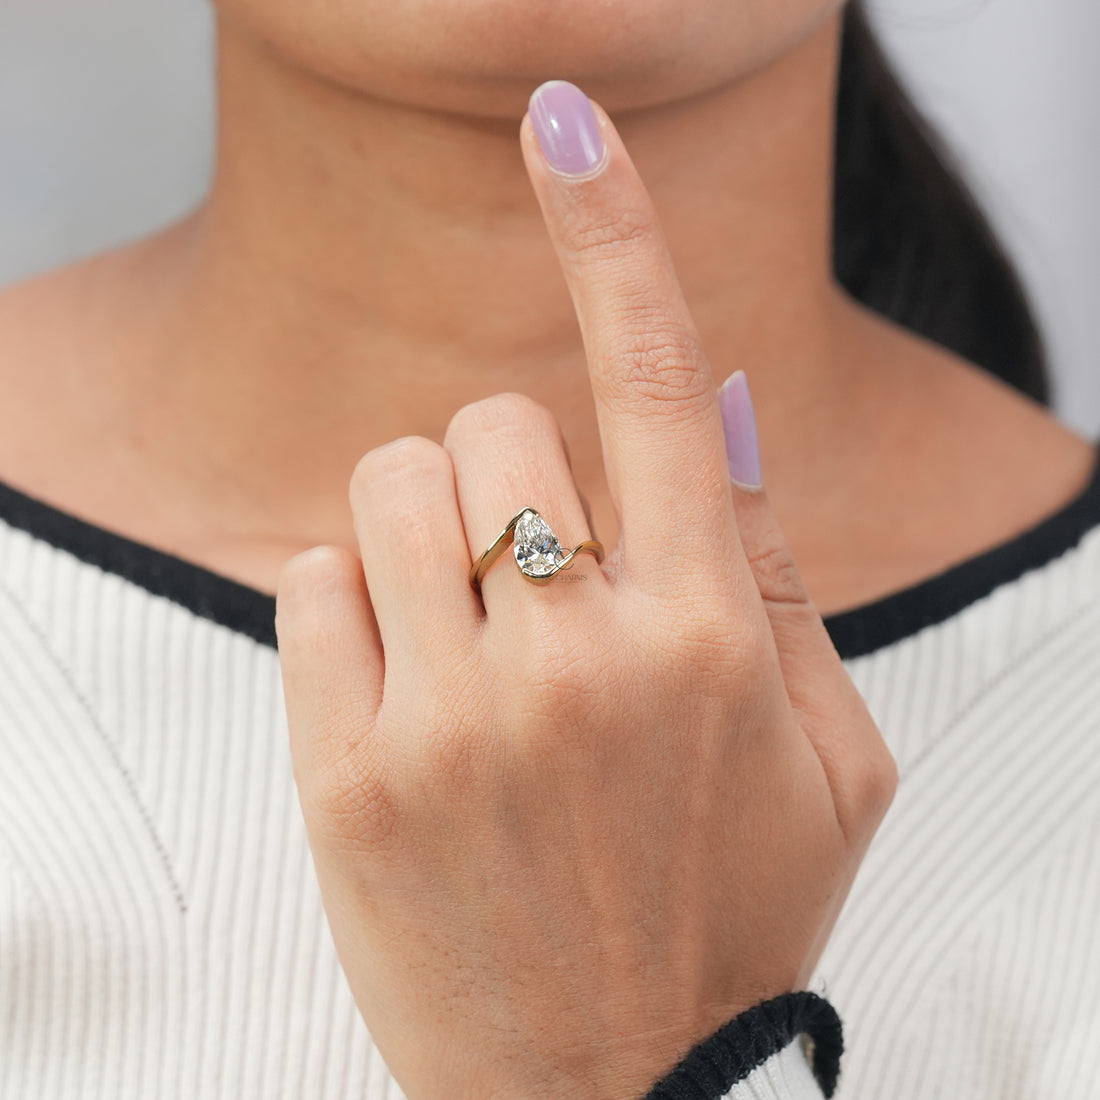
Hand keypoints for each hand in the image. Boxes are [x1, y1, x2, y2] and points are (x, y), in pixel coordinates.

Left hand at [276, 82, 895, 1099]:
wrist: (618, 1098)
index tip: (566, 116)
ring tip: (469, 636)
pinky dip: (348, 607)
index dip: (613, 226)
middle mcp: (581, 656)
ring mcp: (455, 718)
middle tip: (533, 579)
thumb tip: (727, 407)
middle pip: (490, 424)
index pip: (656, 376)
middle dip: (508, 479)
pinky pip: (307, 584)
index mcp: (710, 634)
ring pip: (388, 486)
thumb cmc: (731, 913)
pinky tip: (402, 693)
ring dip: (426, 531)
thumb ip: (782, 568)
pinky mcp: (350, 774)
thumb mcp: (826, 753)